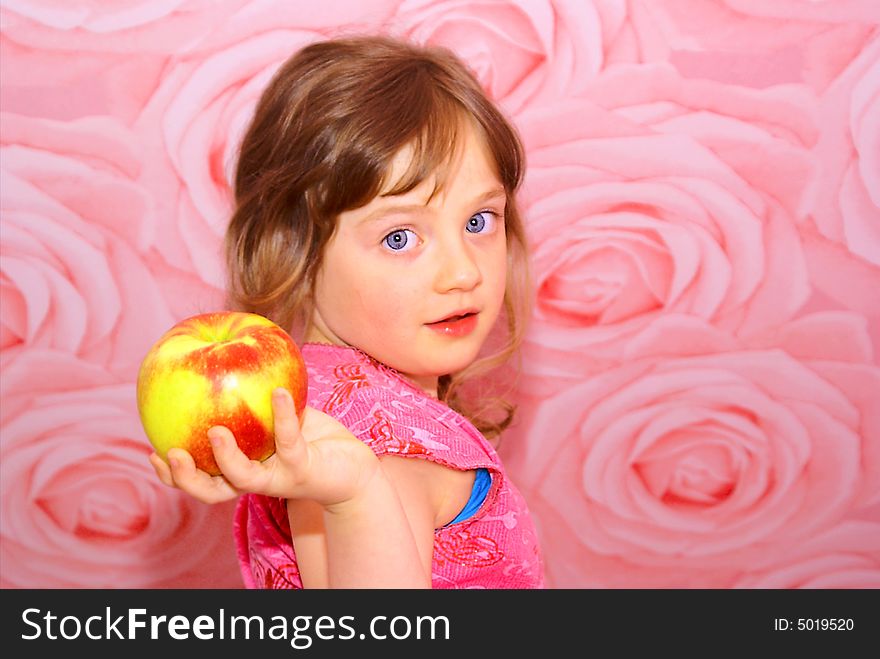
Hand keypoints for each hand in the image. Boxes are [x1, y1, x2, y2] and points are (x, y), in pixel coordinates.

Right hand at [149, 388, 379, 505]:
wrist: (353, 467)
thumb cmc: (311, 438)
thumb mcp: (277, 416)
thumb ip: (252, 397)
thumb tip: (226, 352)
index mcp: (241, 471)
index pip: (200, 479)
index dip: (173, 474)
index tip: (153, 451)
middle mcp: (255, 481)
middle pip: (212, 491)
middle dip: (186, 479)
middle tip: (169, 454)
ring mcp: (278, 478)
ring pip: (244, 479)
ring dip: (226, 458)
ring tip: (216, 431)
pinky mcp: (303, 469)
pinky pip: (289, 442)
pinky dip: (282, 417)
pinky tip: (278, 392)